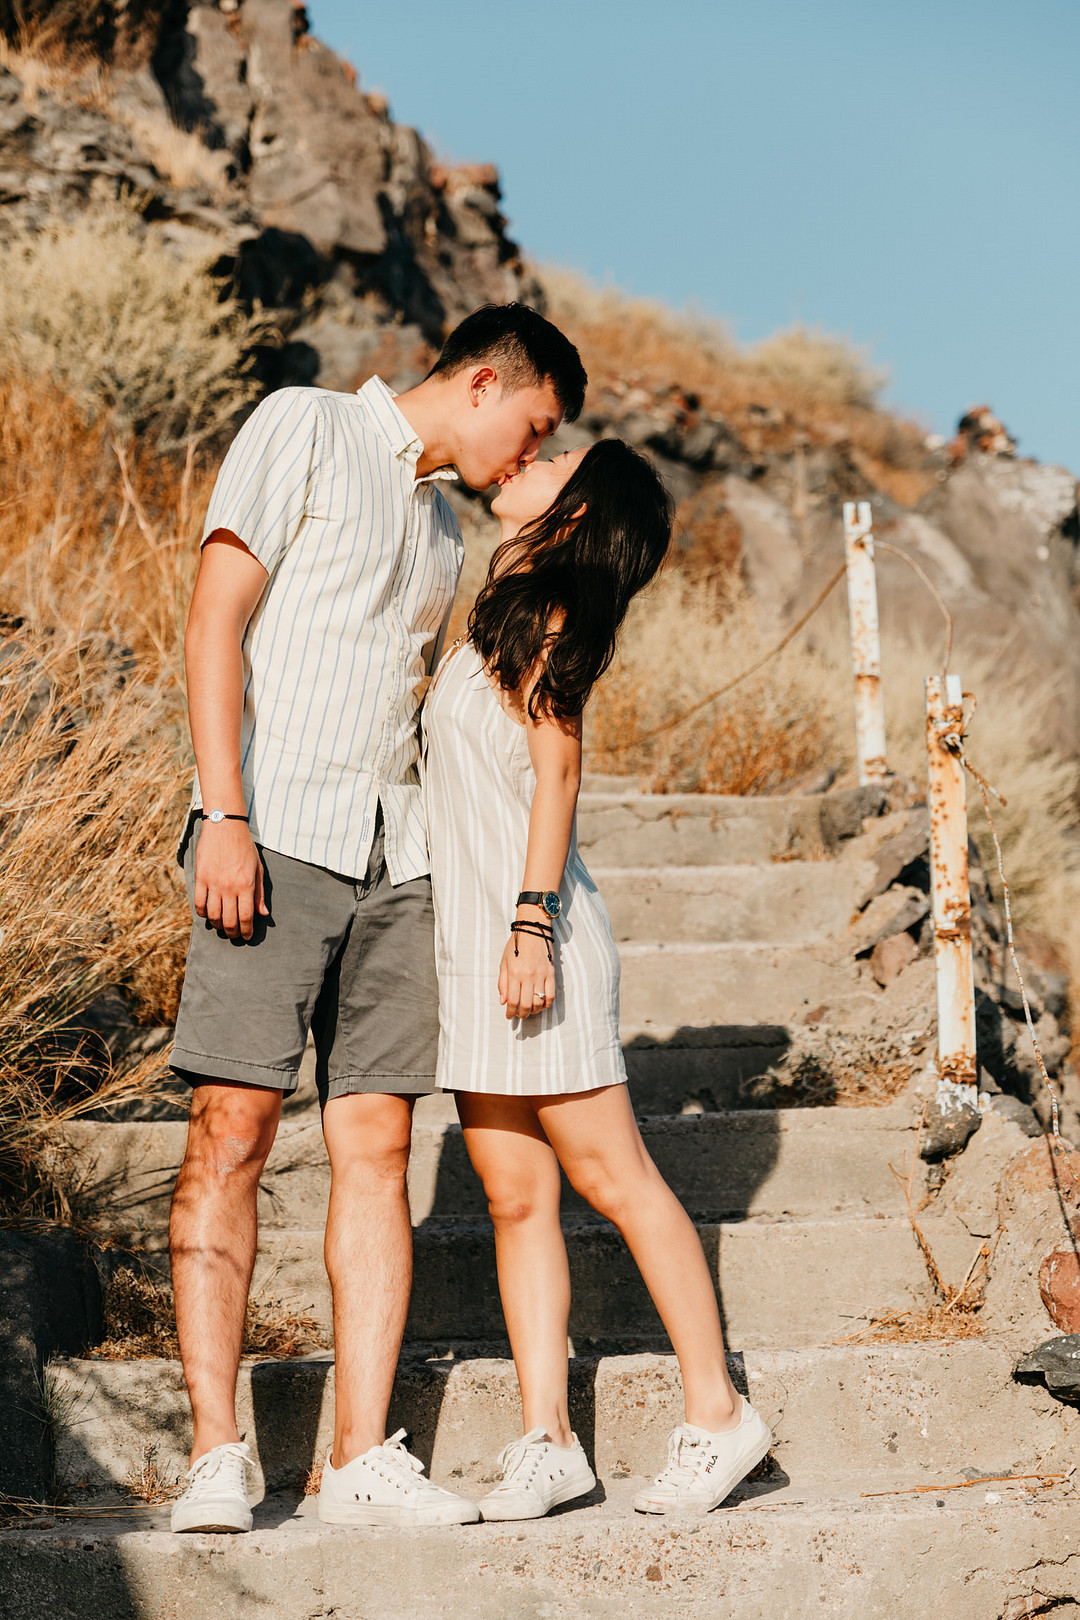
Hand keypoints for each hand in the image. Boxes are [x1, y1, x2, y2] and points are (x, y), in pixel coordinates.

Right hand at [193, 820, 267, 939]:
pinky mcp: (200, 878)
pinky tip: (207, 914)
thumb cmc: (244, 847)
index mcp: (246, 885)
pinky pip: (199, 903)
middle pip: (229, 920)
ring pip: (213, 916)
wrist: (225, 827)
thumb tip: (263, 914)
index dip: (246, 931)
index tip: (246, 936)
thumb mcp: (258, 869)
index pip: (247, 917)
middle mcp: (230, 887)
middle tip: (234, 934)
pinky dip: (202, 913)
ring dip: (217, 925)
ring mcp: (213, 883)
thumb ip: (259, 893)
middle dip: (232, 932)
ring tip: (221, 926)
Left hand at [498, 930, 555, 1019]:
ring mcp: (541, 975)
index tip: (509, 1016)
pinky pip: (551, 995)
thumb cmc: (515, 945)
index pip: (513, 1001)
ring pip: (539, 1002)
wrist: (533, 930)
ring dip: (534, 1011)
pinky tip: (542, 1005)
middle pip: (526, 1005)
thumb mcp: (503, 963)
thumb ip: (503, 983)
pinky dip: (547, 1004)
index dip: (510, 1012)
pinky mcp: (551, 973)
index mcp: (514, 974)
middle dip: (522, 1014)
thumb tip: (503, 1002)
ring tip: (530, 1010)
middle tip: (519, 1015)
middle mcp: (528, 976)